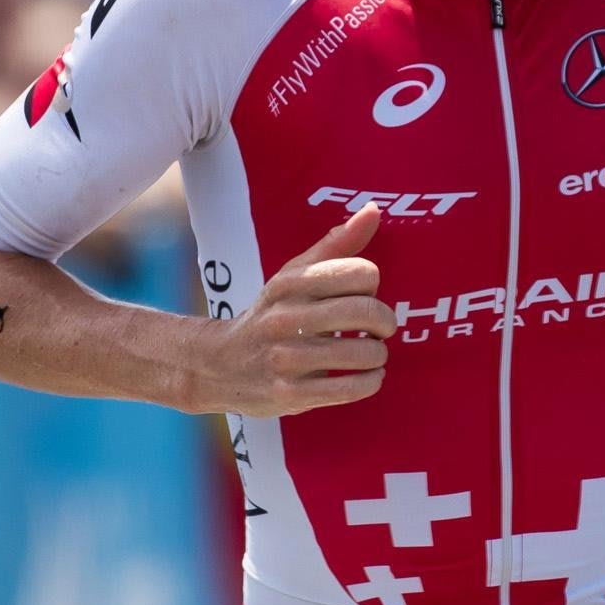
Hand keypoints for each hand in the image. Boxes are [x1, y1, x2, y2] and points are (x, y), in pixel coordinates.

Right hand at [187, 202, 392, 417]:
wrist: (219, 366)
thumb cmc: (270, 315)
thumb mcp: (294, 276)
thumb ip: (336, 244)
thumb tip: (374, 210)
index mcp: (290, 283)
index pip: (360, 272)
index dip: (371, 284)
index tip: (363, 295)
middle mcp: (286, 318)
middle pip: (366, 311)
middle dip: (386, 321)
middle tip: (381, 328)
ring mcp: (287, 358)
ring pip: (364, 353)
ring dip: (378, 355)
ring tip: (371, 354)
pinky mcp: (291, 394)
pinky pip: (351, 388)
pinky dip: (370, 382)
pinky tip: (367, 377)